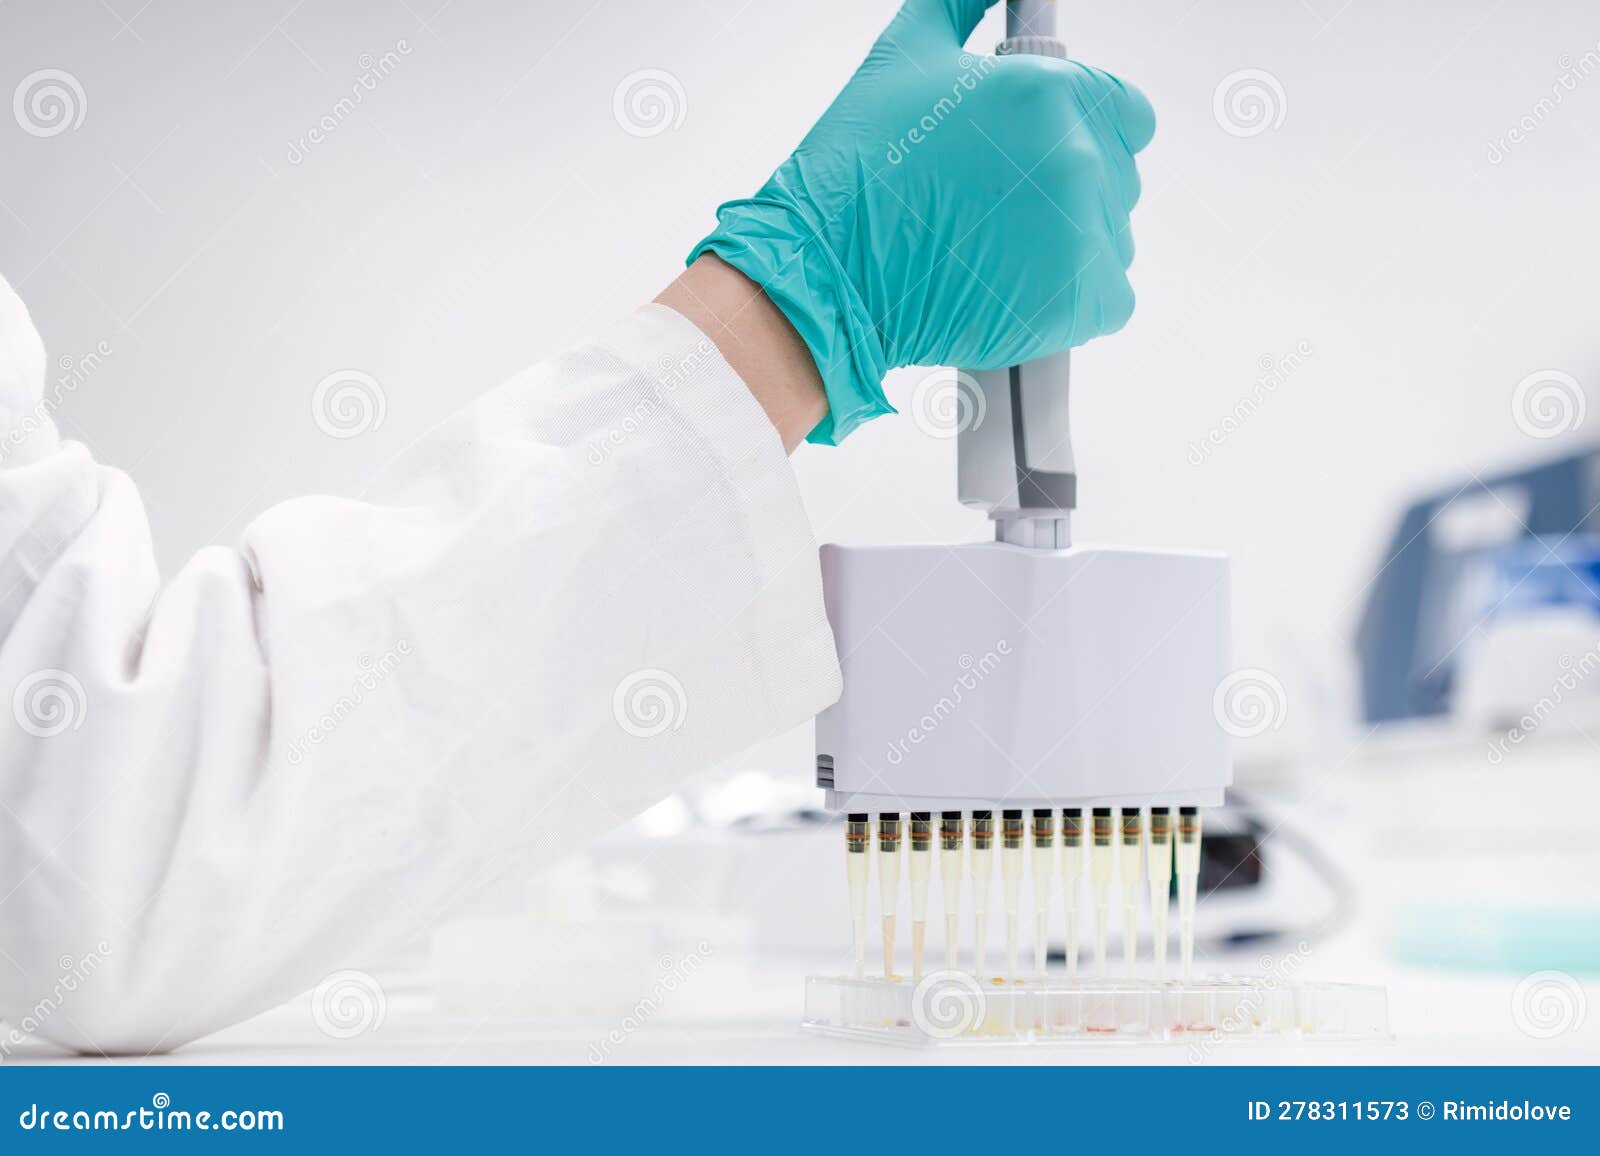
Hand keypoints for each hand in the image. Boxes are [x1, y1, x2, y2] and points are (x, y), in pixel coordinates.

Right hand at [690, 0, 1154, 443]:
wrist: (827, 271)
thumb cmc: (859, 169)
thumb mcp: (907, 54)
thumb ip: (964, 6)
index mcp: (1050, 89)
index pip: (1128, 113)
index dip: (1089, 132)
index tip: (1046, 157)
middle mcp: (1077, 156)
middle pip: (1118, 179)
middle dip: (1068, 193)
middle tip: (999, 210)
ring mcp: (1080, 234)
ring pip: (1111, 240)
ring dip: (1068, 249)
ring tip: (997, 252)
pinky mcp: (1076, 302)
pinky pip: (1110, 300)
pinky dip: (1073, 302)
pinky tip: (1017, 289)